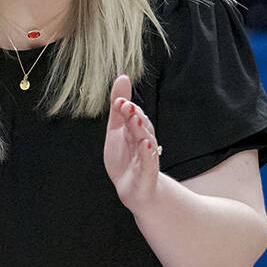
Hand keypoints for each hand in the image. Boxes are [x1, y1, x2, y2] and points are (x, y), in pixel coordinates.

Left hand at [103, 74, 161, 210]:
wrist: (136, 189)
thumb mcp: (117, 129)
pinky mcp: (147, 174)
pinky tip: (144, 145)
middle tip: (125, 106)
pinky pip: (148, 163)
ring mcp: (146, 157)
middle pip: (140, 126)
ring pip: (145, 142)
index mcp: (136, 130)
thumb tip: (122, 77)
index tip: (118, 101)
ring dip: (140, 131)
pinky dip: (147, 155)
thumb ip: (118, 107)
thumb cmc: (127, 157)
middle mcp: (143, 141)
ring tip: (134, 120)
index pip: (134, 116)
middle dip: (134, 116)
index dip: (127, 109)